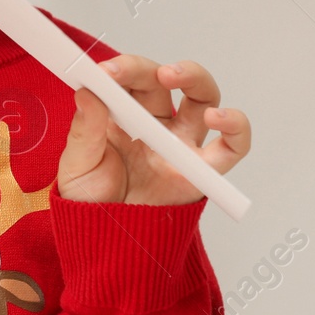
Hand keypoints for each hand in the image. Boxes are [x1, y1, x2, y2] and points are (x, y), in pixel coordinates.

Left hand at [56, 56, 250, 205]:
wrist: (108, 244)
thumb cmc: (92, 201)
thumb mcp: (78, 166)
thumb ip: (85, 130)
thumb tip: (87, 92)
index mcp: (123, 115)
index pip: (130, 80)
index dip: (122, 70)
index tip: (104, 71)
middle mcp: (157, 122)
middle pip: (167, 81)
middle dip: (156, 69)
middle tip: (141, 72)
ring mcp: (182, 144)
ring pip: (203, 97)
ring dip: (196, 79)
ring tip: (176, 77)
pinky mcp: (203, 171)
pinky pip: (231, 146)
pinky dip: (236, 127)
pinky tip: (219, 119)